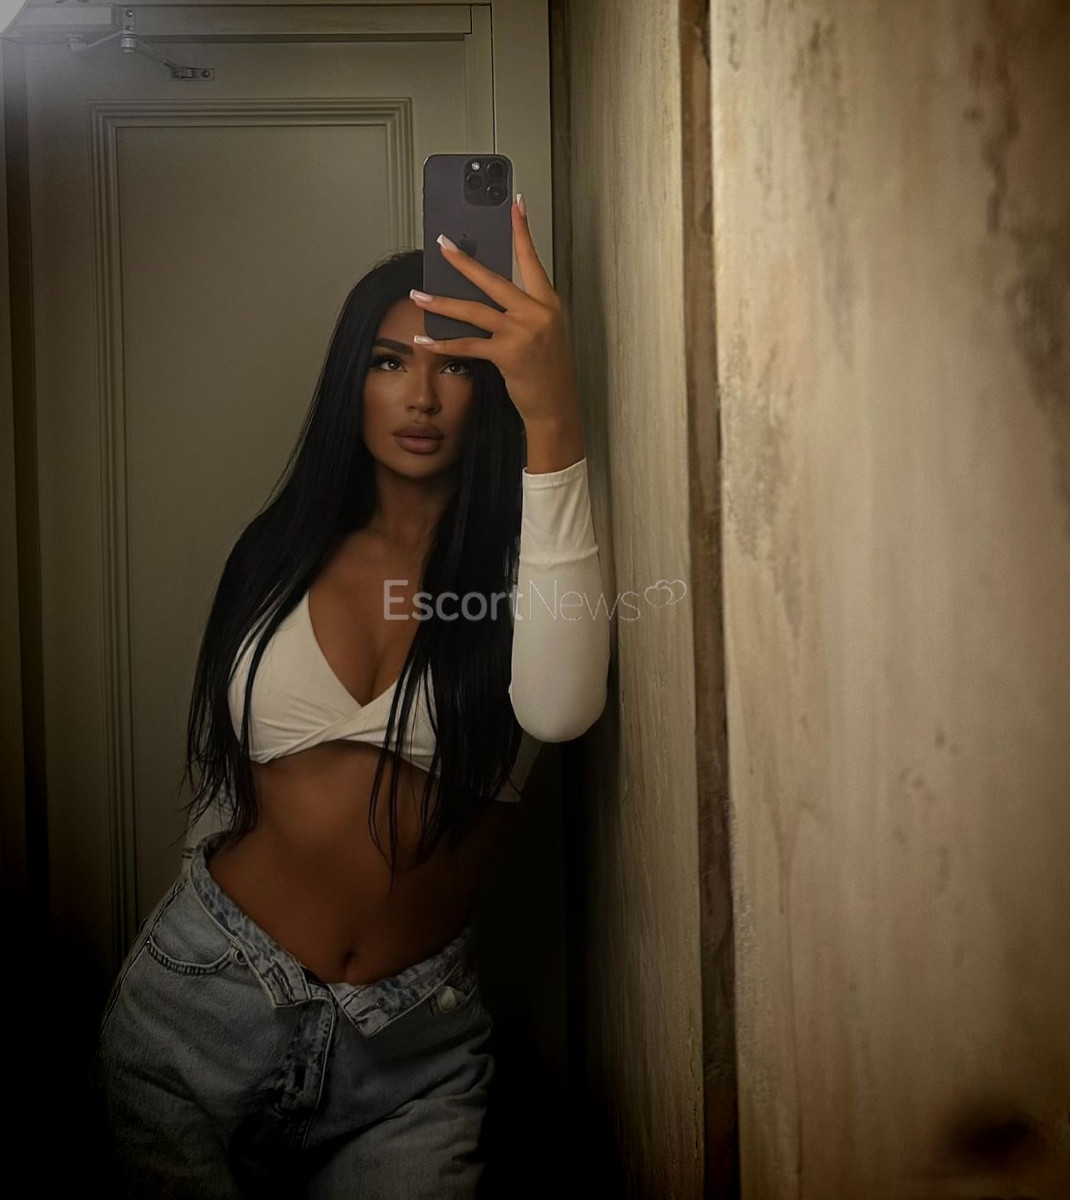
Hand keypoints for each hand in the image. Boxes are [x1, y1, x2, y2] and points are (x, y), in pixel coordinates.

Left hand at [409, 198, 580, 428]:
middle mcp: (536, 312)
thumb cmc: (548, 370)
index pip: (532, 259)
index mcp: (548, 302)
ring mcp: (522, 332)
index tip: (515, 204)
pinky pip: (467, 345)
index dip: (522, 231)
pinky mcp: (507, 354)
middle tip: (442, 244)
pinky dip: (443, 343)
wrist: (556, 405)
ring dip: (442, 301)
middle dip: (463, 260)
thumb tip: (487, 293)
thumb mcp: (544, 332)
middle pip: (493, 279)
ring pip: (474, 310)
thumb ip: (523, 309)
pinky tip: (425, 339)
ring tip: (418, 294)